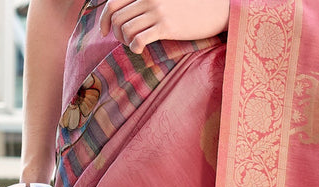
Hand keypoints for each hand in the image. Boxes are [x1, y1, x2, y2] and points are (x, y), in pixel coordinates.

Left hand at [99, 0, 229, 54]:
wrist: (215, 9)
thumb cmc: (191, 6)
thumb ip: (147, 3)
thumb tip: (131, 15)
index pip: (113, 2)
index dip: (104, 19)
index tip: (104, 32)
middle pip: (116, 18)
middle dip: (115, 33)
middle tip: (123, 41)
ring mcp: (156, 11)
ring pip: (126, 29)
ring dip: (125, 41)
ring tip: (134, 45)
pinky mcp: (166, 26)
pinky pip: (139, 38)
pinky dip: (134, 47)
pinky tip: (139, 50)